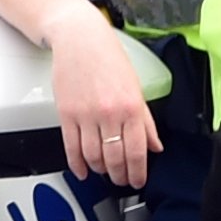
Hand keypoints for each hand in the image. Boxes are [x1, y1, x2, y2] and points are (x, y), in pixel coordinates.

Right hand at [44, 2, 158, 188]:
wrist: (80, 39)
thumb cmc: (108, 58)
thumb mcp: (135, 88)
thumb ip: (145, 121)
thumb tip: (154, 145)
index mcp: (131, 107)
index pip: (137, 152)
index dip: (138, 173)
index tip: (137, 180)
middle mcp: (109, 113)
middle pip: (114, 158)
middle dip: (119, 176)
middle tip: (121, 181)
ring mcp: (86, 115)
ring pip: (93, 156)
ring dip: (100, 170)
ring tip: (104, 172)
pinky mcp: (66, 113)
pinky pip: (71, 147)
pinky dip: (77, 163)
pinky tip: (82, 170)